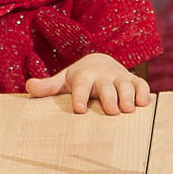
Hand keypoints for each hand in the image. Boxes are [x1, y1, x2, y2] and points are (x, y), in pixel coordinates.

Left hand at [26, 53, 152, 114]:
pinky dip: (143, 93)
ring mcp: (119, 77)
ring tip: (128, 110)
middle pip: (106, 86)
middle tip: (111, 111)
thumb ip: (47, 86)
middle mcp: (103, 76)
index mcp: (83, 76)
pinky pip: (141, 85)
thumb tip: (28, 87)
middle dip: (109, 97)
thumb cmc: (79, 78)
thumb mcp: (63, 80)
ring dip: (127, 96)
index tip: (79, 109)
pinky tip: (143, 104)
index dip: (80, 96)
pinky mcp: (133, 81)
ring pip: (125, 85)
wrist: (100, 62)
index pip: (81, 85)